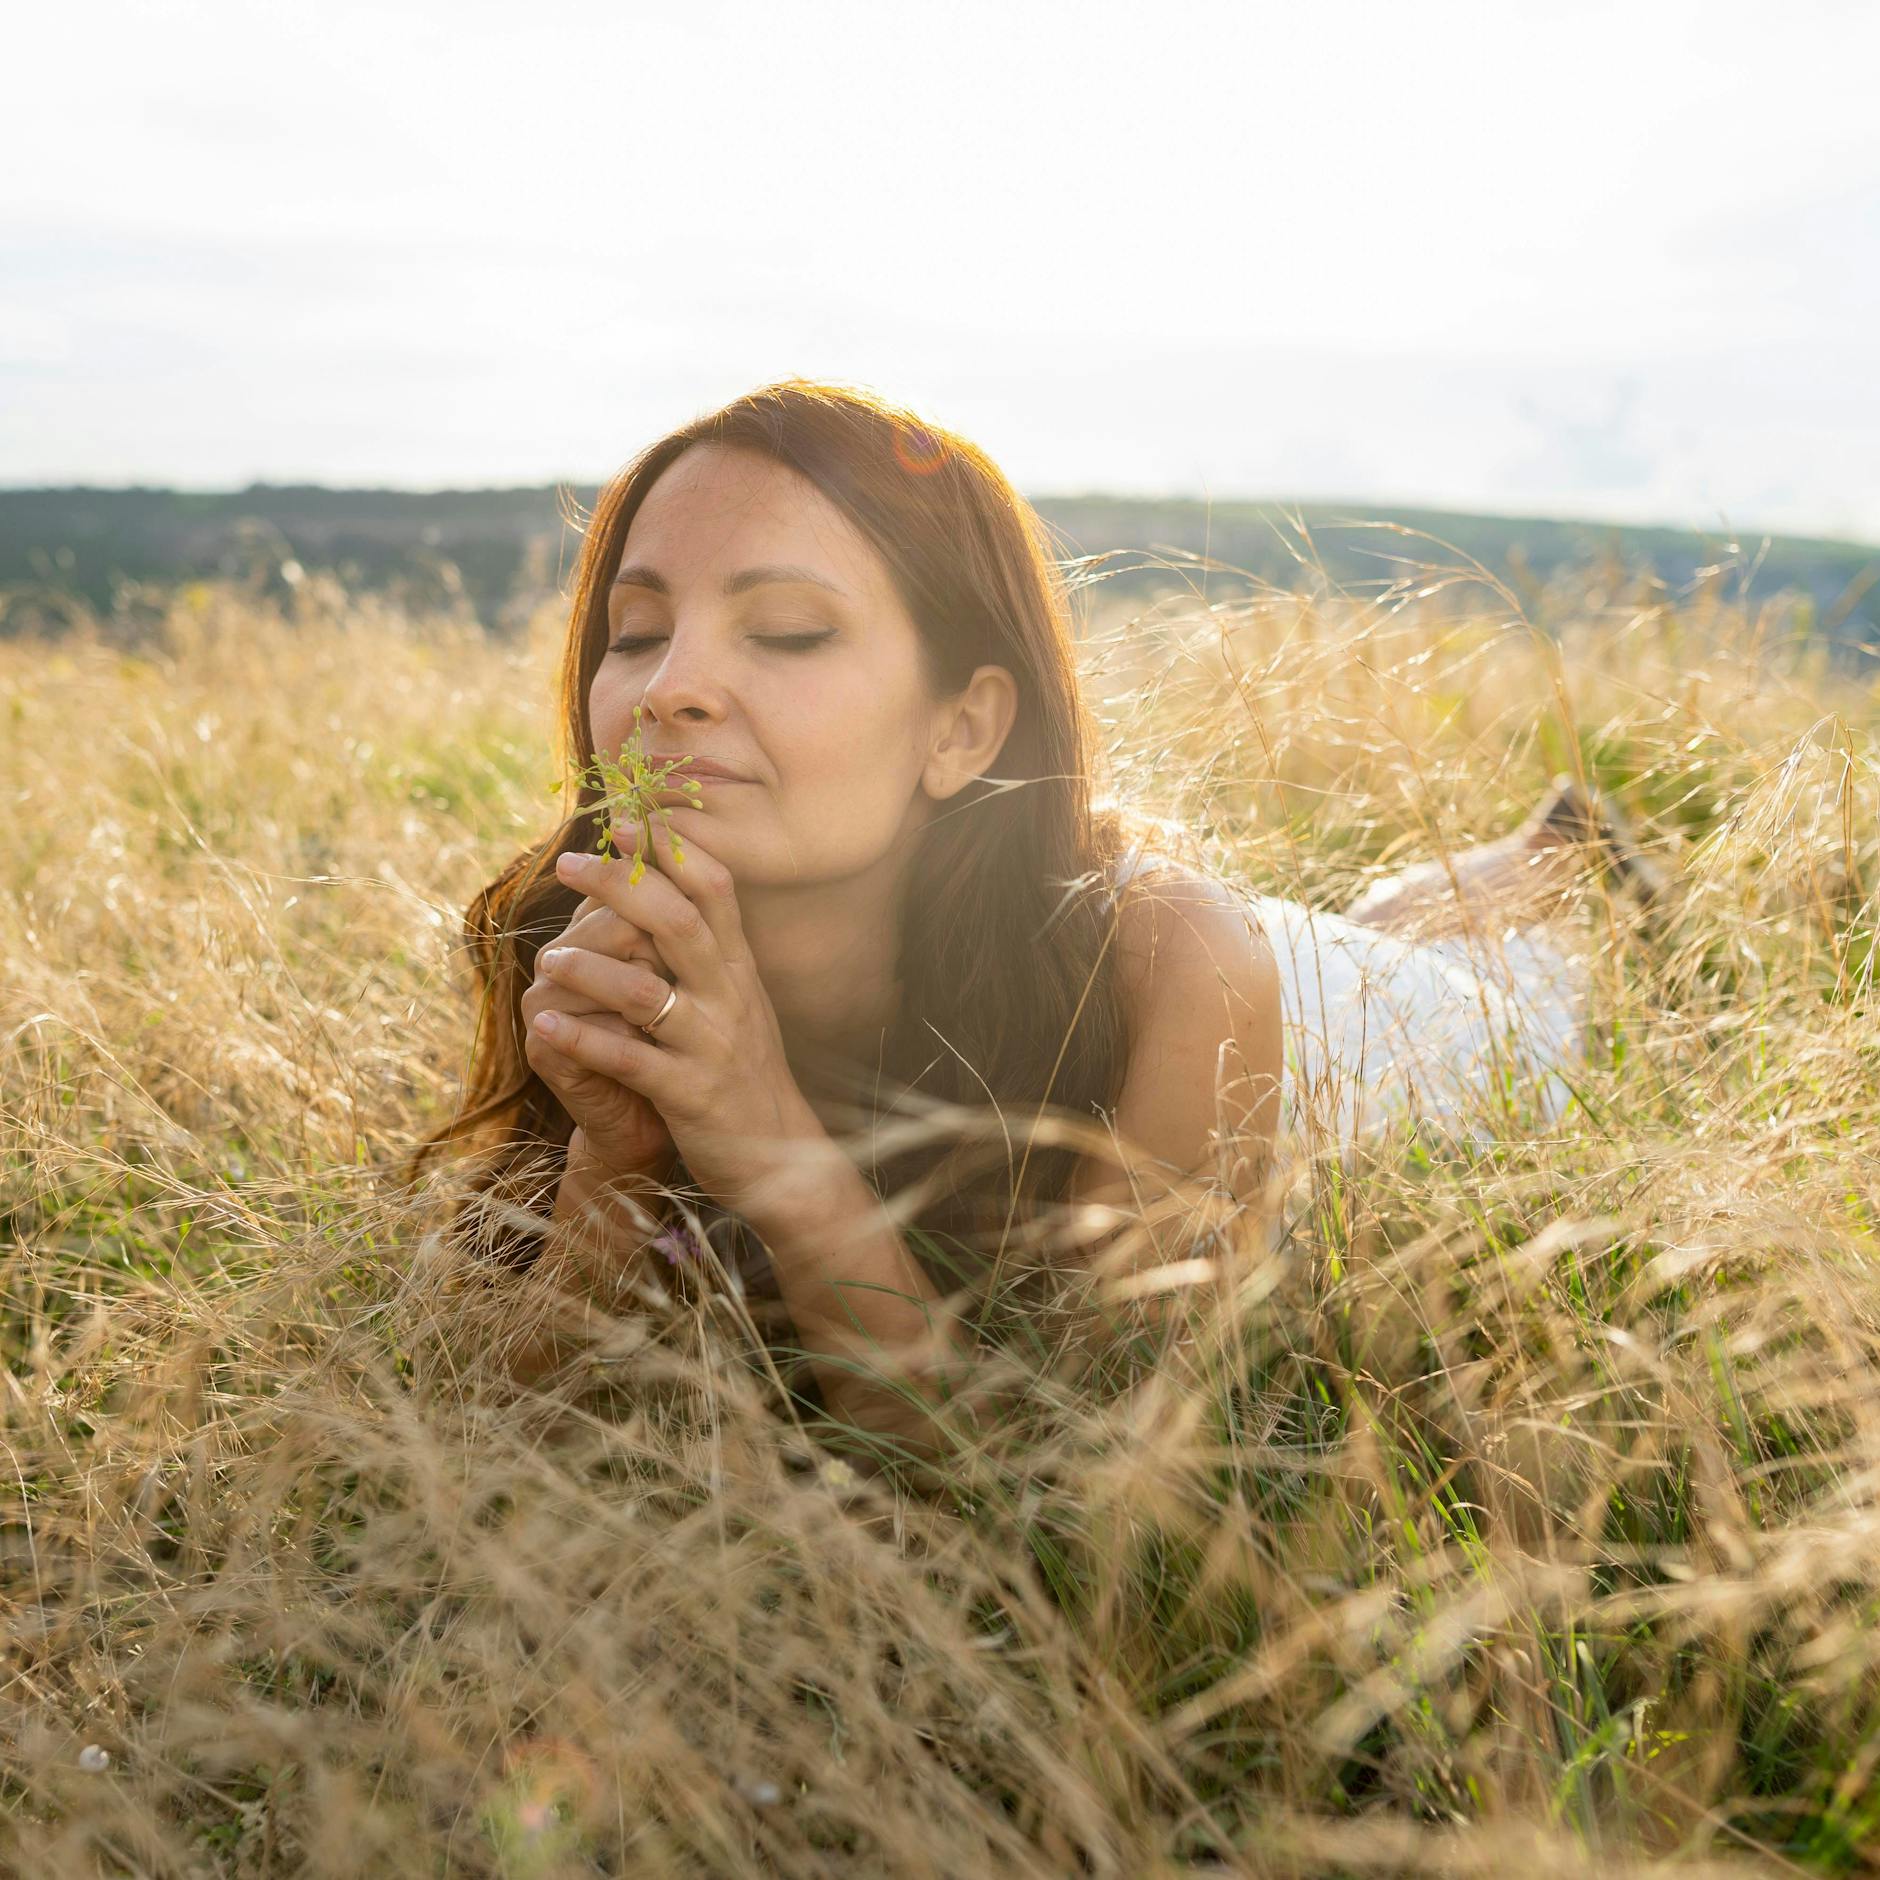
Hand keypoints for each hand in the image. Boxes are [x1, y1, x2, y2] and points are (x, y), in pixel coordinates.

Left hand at [532, 818, 829, 1224]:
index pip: (714, 889)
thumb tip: (667, 885)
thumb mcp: (737, 999)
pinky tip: (545, 1026)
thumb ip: (707, 948)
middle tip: (570, 864)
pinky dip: (582, 1040)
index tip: (625, 818)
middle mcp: (729, 997)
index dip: (671, 850)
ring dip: (589, 969)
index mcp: (738, 968)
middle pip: (678, 923)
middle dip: (622, 887)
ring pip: (646, 992)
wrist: (782, 1154)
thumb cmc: (743, 1068)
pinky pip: (629, 1060)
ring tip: (547, 960)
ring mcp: (710, 1045)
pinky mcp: (689, 1094)